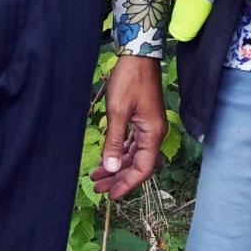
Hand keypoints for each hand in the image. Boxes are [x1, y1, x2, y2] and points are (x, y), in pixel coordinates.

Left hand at [92, 54, 165, 198]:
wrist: (138, 56)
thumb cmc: (129, 79)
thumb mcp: (117, 111)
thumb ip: (114, 141)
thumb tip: (110, 168)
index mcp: (152, 134)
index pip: (143, 169)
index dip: (127, 184)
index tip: (111, 194)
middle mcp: (154, 133)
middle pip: (138, 164)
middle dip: (117, 177)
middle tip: (98, 188)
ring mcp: (149, 127)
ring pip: (133, 155)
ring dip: (116, 166)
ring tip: (96, 175)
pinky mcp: (143, 120)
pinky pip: (132, 144)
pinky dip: (119, 153)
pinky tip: (107, 158)